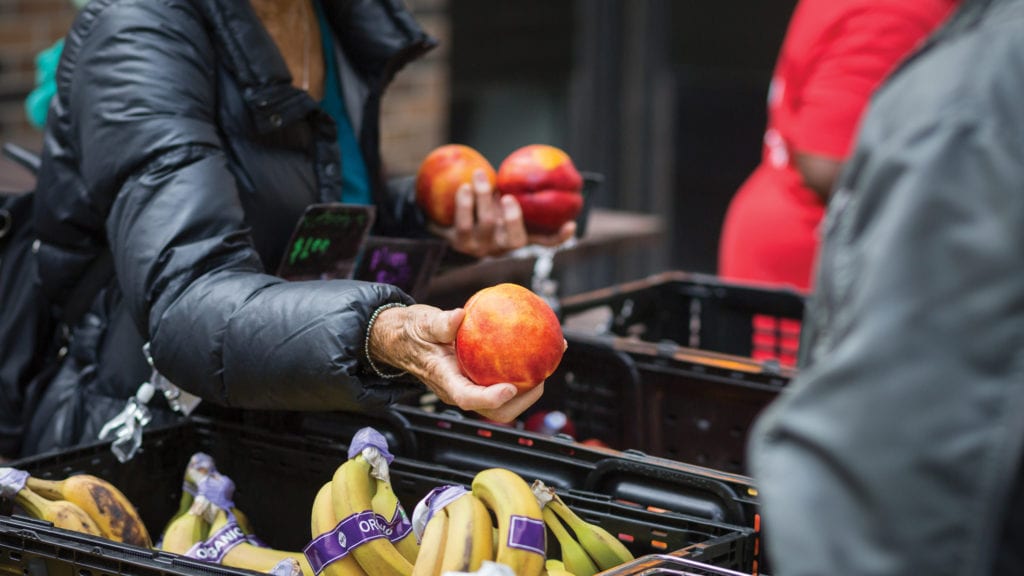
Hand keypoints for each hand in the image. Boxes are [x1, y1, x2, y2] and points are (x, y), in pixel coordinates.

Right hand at [367, 304, 544, 421]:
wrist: (406, 339)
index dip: (491, 398)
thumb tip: (460, 316)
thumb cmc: (413, 333)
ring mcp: (471, 387)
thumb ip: (440, 323)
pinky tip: (539, 349)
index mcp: (445, 381)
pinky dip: (523, 371)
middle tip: (540, 377)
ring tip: (546, 365)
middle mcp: (460, 389)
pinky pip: (504, 382)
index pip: (467, 398)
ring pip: (504, 402)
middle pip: (495, 410)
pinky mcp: (479, 380)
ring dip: (528, 389)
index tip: (510, 388)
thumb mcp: (422, 324)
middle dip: (522, 400)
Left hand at [430, 170, 575, 257]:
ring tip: (479, 174)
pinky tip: (464, 187)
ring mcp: (480, 248)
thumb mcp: (500, 200)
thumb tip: (542, 163)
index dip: (559, 238)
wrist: (448, 223)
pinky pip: (462, 224)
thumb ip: (518, 189)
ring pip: (486, 224)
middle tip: (507, 196)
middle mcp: (501, 248)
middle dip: (512, 217)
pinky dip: (463, 204)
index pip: (544, 242)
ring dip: (483, 197)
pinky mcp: (458, 243)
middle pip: (512, 239)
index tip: (570, 224)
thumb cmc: (483, 205)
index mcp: (517, 237)